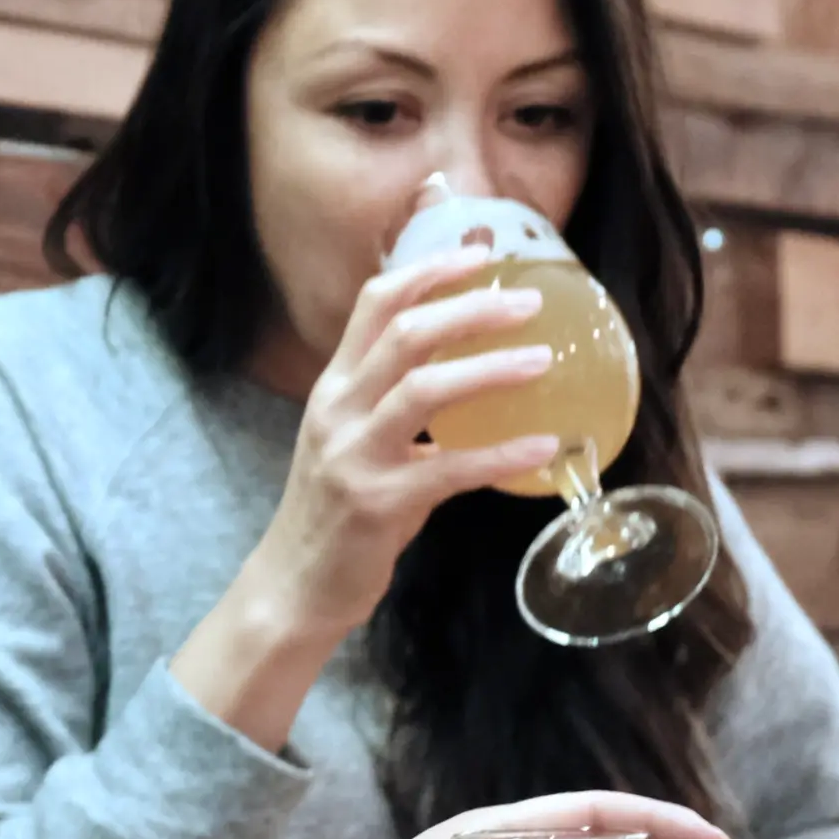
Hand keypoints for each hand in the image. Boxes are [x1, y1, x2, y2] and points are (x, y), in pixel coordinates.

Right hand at [172, 250, 572, 750]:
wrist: (294, 585)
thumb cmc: (337, 512)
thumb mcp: (355, 441)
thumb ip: (395, 402)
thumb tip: (467, 367)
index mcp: (334, 387)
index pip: (375, 304)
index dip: (429, 270)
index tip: (481, 252)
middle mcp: (338, 410)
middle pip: (403, 334)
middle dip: (470, 308)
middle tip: (530, 302)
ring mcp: (354, 455)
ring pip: (424, 390)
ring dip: (490, 369)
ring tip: (544, 362)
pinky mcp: (377, 503)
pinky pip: (449, 469)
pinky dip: (501, 455)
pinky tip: (543, 447)